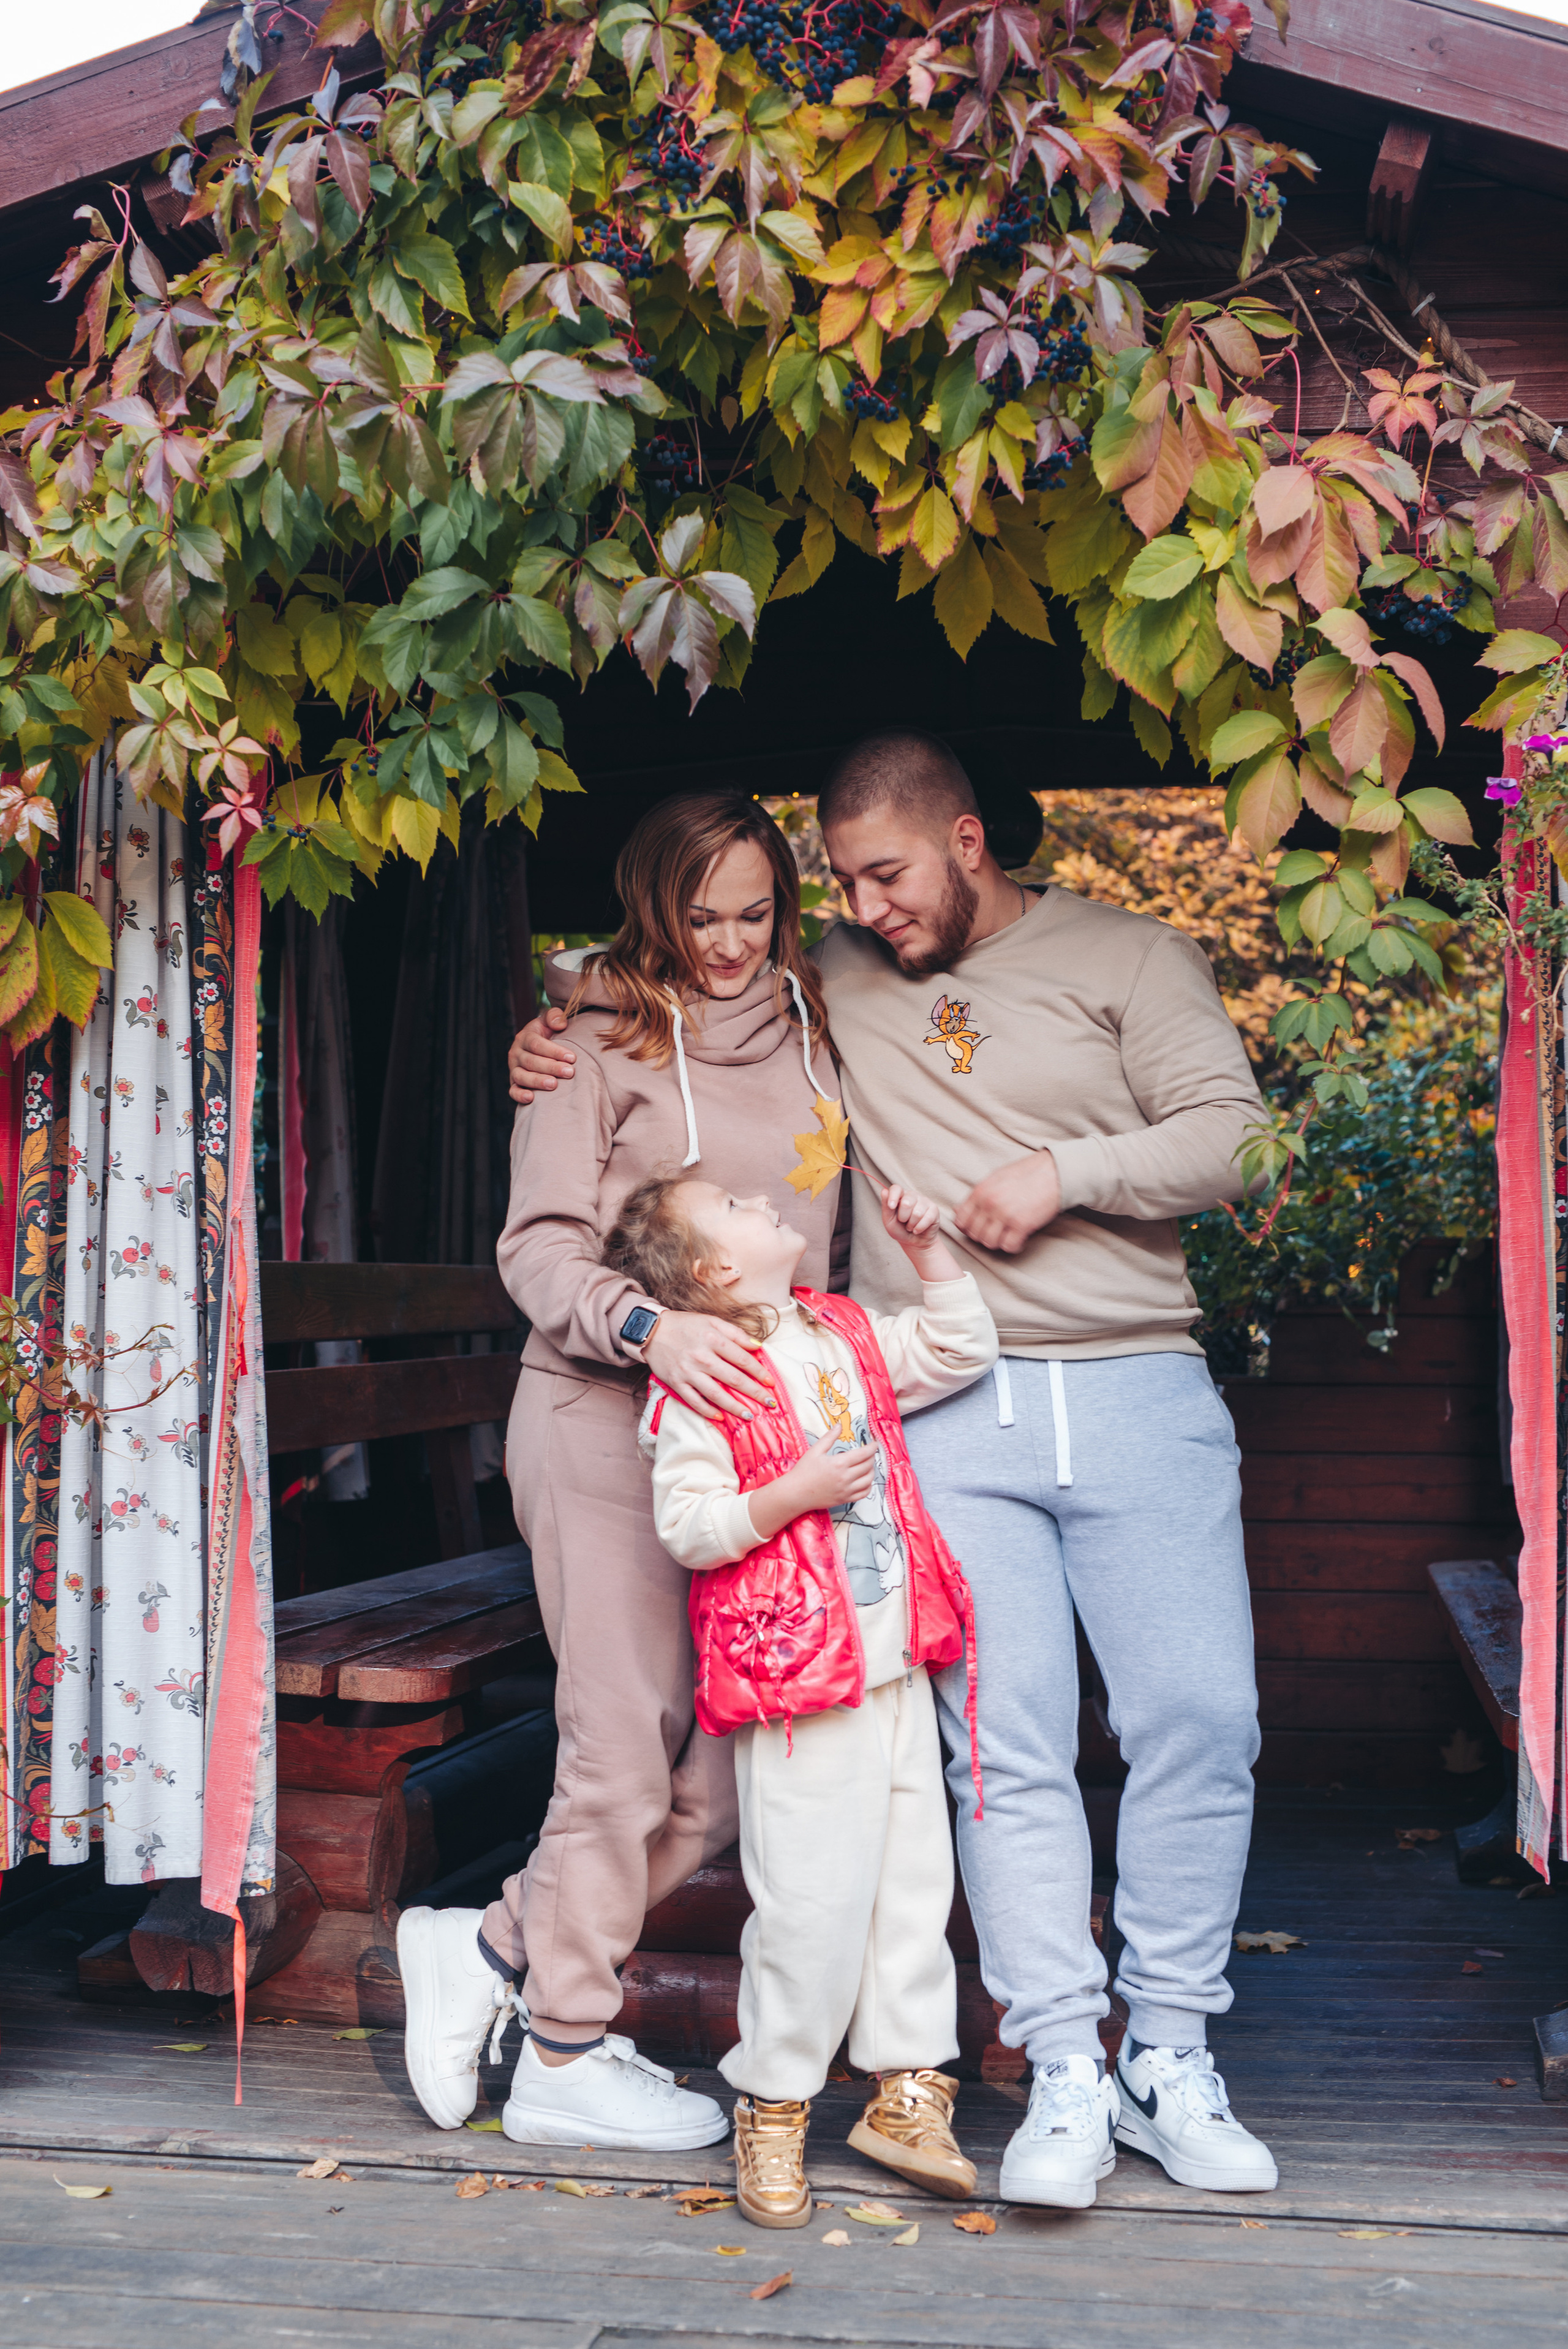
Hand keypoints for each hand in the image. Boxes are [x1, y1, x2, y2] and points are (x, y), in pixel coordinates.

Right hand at [509, 1006, 576, 1104]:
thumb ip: (554, 1016)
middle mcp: (516, 1053)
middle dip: (551, 1067)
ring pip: (521, 1076)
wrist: (538, 1048)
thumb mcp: (549, 1021)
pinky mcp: (514, 1083)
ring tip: (554, 1085)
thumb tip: (560, 1023)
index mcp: (525, 1037)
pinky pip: (513, 1091)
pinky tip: (531, 1098)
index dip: (554, 1051)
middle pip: (531, 1061)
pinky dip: (520, 1095)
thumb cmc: (548, 1035)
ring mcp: (514, 1069)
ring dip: (537, 1081)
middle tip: (569, 1072)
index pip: (537, 1044)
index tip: (572, 1057)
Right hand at [645, 1310, 774, 1420]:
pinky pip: (694, 1401)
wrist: (652, 1330)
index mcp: (713, 1338)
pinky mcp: (676, 1383)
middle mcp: (702, 1356)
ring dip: (734, 1407)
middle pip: (733, 1378)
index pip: (742, 1359)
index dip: (759, 1372)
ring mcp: (688, 1371)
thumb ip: (735, 1333)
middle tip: (769, 1403)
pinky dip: (707, 1410)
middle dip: (754, 1393)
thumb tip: (758, 1346)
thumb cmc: (685, 1325)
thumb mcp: (711, 1321)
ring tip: (749, 1416)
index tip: (771, 1382)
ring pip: (716, 1394)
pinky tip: (720, 1417)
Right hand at [744, 1427, 875, 1542]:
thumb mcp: (815, 1450)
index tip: (875, 1444)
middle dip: (871, 1457)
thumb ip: (829, 1437)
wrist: (796, 1493)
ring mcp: (846, 1490)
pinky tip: (865, 1480)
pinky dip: (868, 1486)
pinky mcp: (845, 1499)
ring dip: (871, 1471)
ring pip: (869, 1480)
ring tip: (867, 1465)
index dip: (872, 1448)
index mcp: (839, 1463)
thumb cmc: (803, 1471)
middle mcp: (845, 1478)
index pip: (863, 1454)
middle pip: (868, 1466)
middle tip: (869, 1453)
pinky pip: (864, 1493)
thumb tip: (839, 1425)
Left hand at [880, 1183, 940, 1248]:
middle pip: (906, 1203)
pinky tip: (917, 1229)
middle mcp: (913, 1195)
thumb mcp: (889, 1220)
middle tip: (903, 1222)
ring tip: (911, 1226)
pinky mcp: (934, 1209)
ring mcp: (925, 1201)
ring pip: (917, 1213)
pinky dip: (919, 1228)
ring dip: (911, 1225)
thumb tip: (884, 1191)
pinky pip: (927, 1218)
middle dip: (903, 1218)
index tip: (891, 1207)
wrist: (913, 1242)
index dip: (893, 1197)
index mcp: (900, 1195)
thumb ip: (886, 1206)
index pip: (896, 1188)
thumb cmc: (900, 1229)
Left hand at [954, 1148, 1060, 1255]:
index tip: (980, 1228)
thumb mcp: (996, 1178)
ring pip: (989, 1243)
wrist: (1054, 1172)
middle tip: (997, 1232)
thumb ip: (977, 1195)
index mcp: (980, 1191)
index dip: (968, 1228)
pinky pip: (1008, 1246)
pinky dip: (1014, 1246)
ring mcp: (1004, 1214)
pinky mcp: (1021, 1224)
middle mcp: (989, 1203)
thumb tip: (957, 1210)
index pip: (960, 1220)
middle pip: (974, 1234)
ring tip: (1008, 1235)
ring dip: (999, 1242)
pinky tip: (1020, 1238)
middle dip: (984, 1236)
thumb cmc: (1026, 1173)